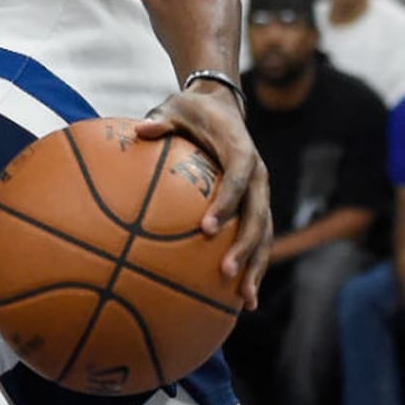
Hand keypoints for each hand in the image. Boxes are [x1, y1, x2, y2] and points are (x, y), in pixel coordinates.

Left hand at [136, 86, 269, 308]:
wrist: (222, 104)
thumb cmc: (192, 110)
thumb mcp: (173, 107)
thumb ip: (160, 121)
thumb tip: (140, 129)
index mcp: (240, 148)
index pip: (238, 177)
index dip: (227, 203)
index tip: (207, 229)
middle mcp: (257, 173)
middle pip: (258, 214)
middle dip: (245, 246)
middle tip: (225, 273)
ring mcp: (259, 192)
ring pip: (264, 233)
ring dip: (255, 265)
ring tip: (244, 300)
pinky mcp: (256, 205)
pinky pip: (257, 238)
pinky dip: (253, 266)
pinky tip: (242, 300)